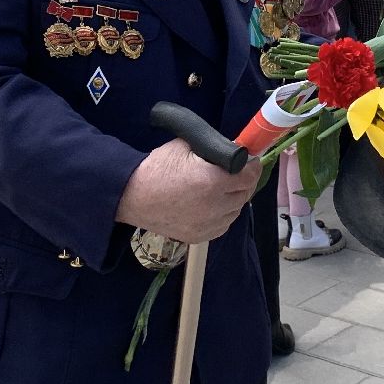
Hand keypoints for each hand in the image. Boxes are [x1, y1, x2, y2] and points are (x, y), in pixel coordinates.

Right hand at [116, 138, 262, 243]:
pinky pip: (223, 224)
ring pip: (236, 211)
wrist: (132, 195)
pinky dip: (223, 214)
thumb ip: (214, 148)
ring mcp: (208, 224)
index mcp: (213, 180)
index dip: (251, 166)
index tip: (249, 161)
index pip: (249, 175)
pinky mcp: (200, 236)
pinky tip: (213, 204)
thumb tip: (233, 150)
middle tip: (237, 173)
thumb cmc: (157, 167)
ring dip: (234, 199)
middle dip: (243, 181)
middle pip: (245, 194)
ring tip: (223, 188)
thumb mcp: (186, 146)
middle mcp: (215, 206)